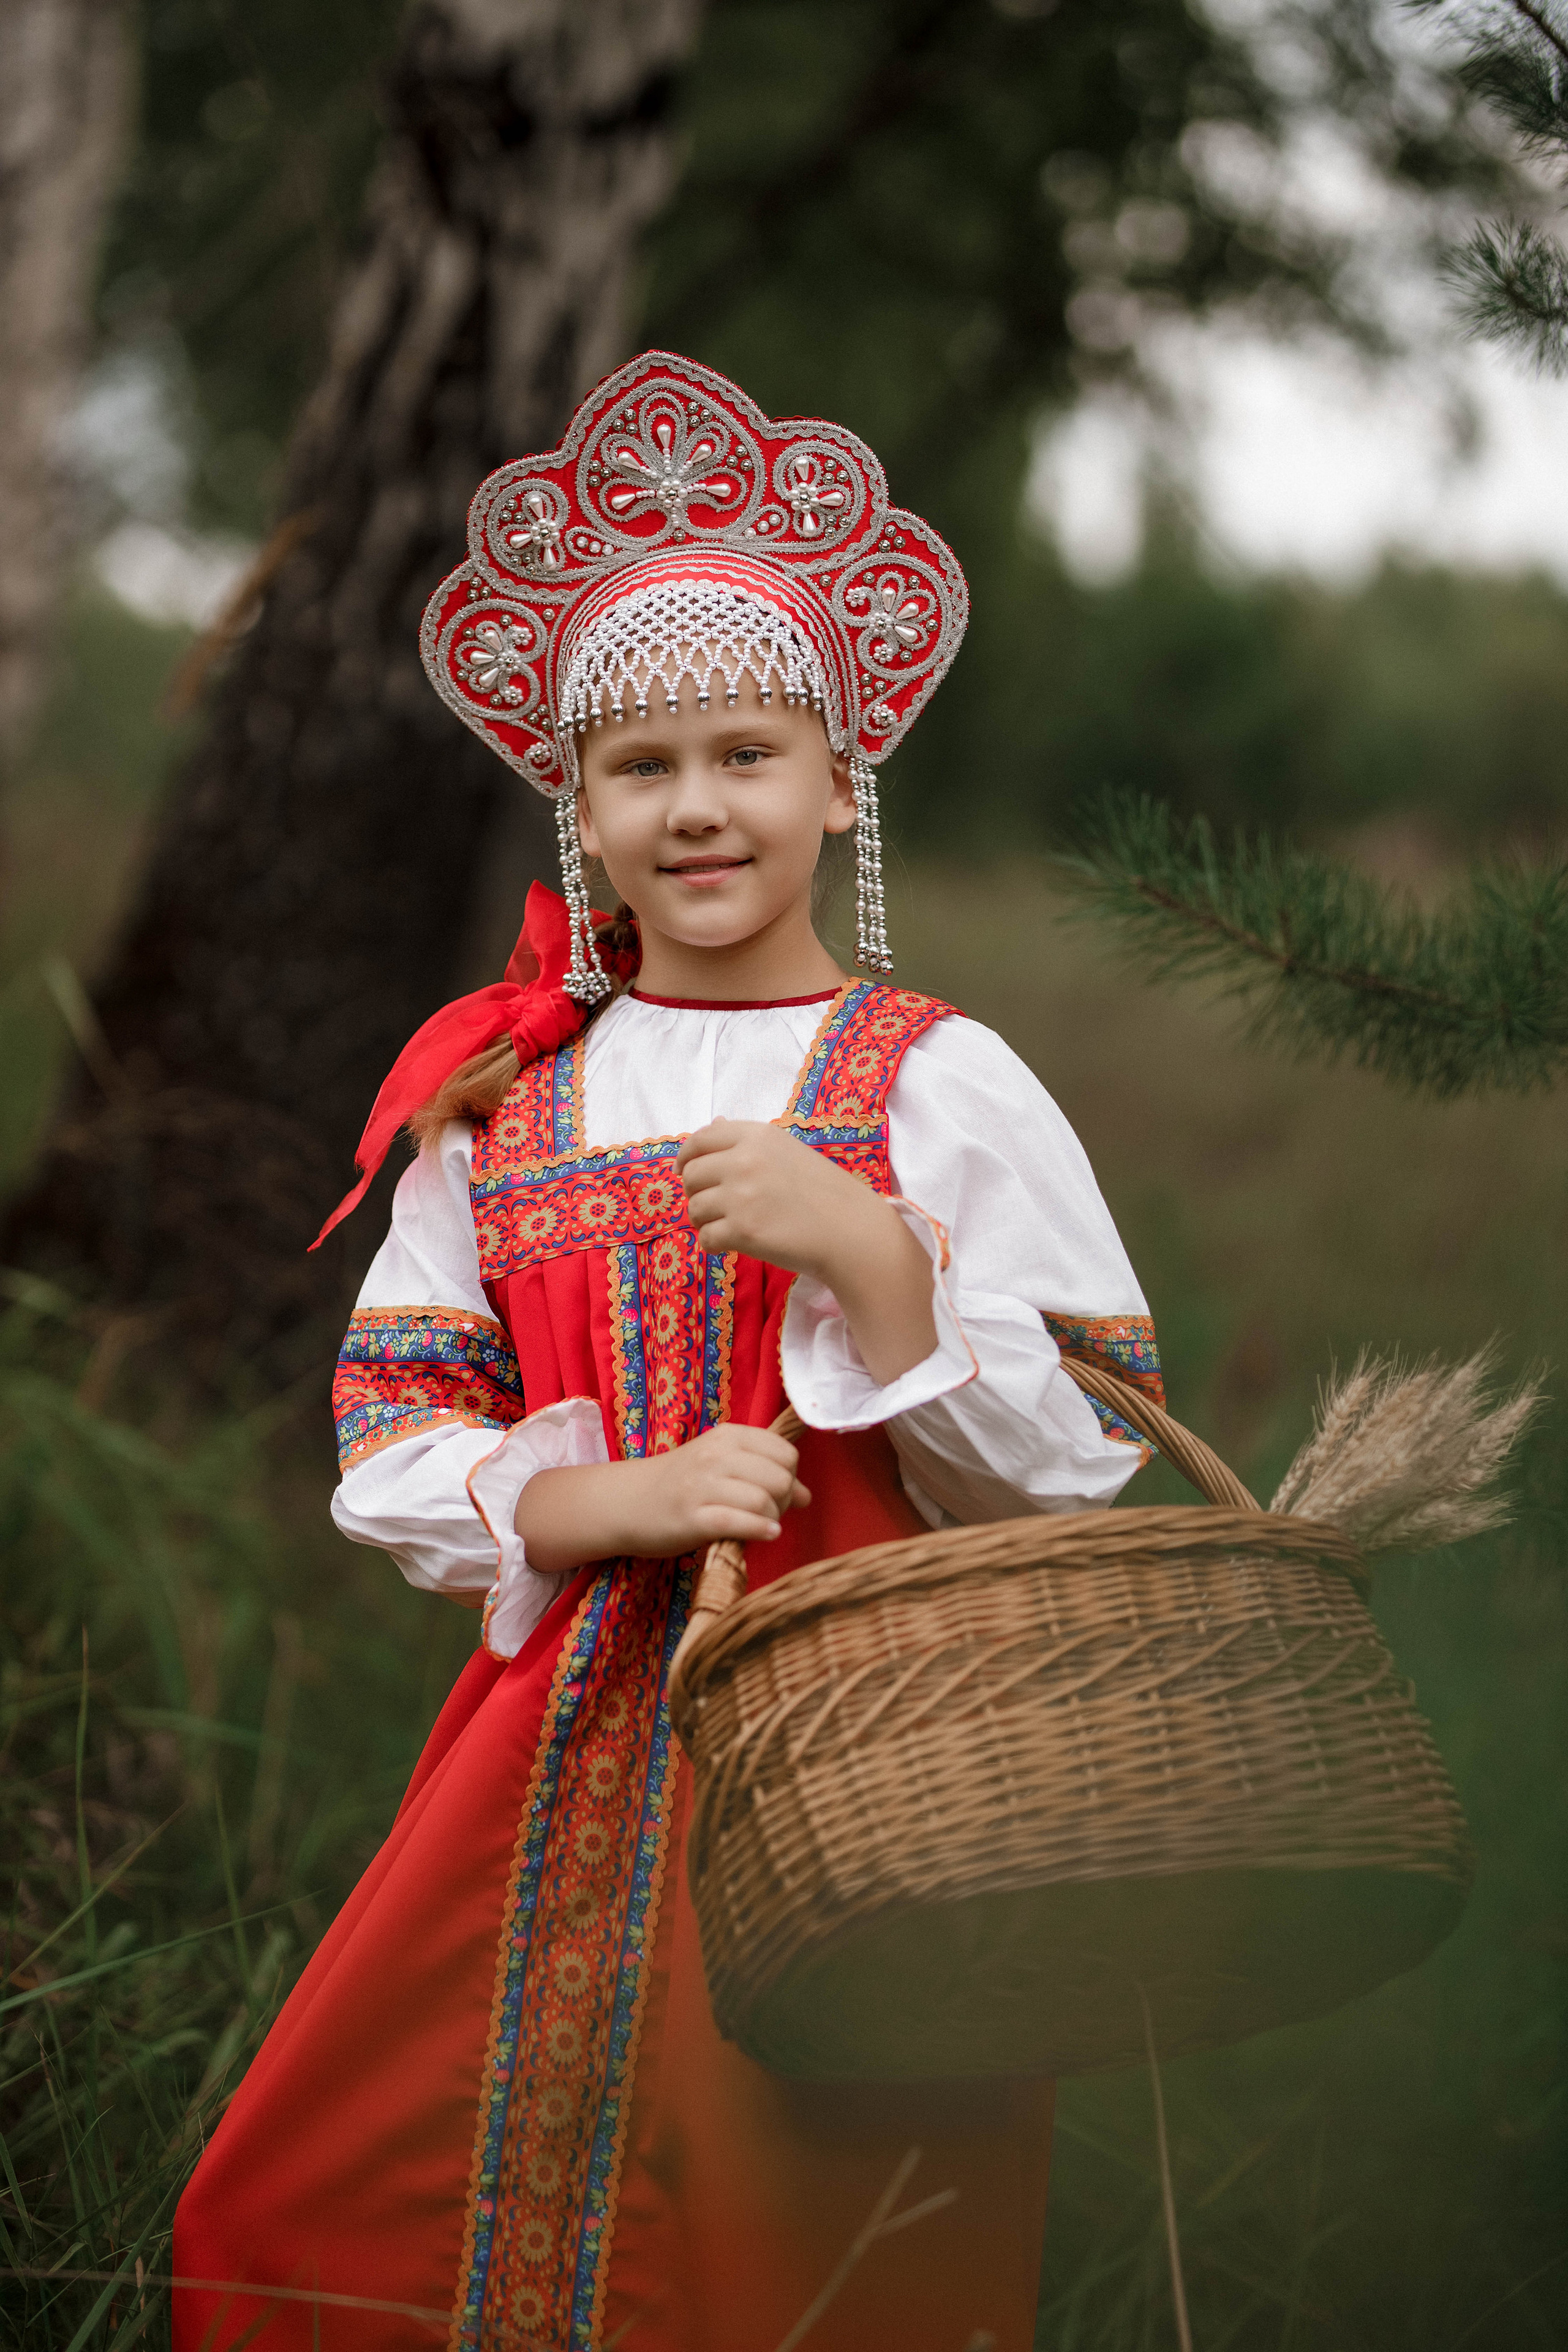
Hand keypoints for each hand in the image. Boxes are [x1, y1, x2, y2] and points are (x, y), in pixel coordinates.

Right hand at [514, 1420, 809, 1575]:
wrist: (627, 1502)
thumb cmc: (681, 1483)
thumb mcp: (721, 1464)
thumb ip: (763, 1472)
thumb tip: (808, 1496)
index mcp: (727, 1436)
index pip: (784, 1452)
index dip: (791, 1475)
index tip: (779, 1491)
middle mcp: (715, 1456)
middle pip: (779, 1476)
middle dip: (785, 1499)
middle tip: (772, 1512)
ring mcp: (702, 1486)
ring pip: (763, 1499)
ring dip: (773, 1518)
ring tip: (763, 1524)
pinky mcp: (692, 1518)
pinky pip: (740, 1522)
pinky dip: (761, 1530)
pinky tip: (766, 1534)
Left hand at [676, 1117, 881, 1279]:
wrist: (851, 1229)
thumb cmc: (823, 1191)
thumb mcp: (786, 1150)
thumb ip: (746, 1141)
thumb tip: (713, 1125)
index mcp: (756, 1136)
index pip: (700, 1139)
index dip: (686, 1157)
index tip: (685, 1171)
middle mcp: (744, 1160)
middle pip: (691, 1176)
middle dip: (696, 1193)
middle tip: (714, 1205)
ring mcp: (741, 1196)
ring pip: (694, 1209)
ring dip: (705, 1220)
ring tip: (728, 1226)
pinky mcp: (742, 1230)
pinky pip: (705, 1237)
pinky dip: (713, 1243)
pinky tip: (732, 1243)